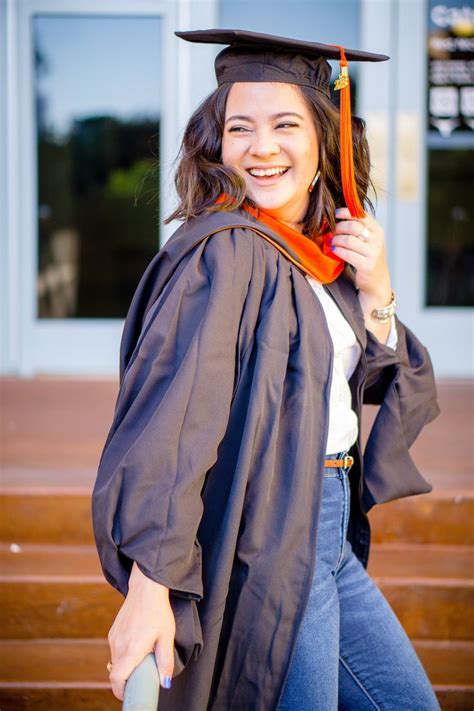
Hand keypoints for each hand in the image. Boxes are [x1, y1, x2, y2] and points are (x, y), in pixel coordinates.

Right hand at [107, 562, 175, 700]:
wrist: (146, 587)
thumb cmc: (158, 611)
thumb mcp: (167, 636)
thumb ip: (165, 661)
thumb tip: (164, 683)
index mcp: (131, 649)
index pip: (117, 678)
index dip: (121, 691)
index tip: (130, 694)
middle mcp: (119, 644)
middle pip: (116, 673)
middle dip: (127, 680)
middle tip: (141, 678)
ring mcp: (114, 637)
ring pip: (115, 662)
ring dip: (126, 666)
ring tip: (142, 659)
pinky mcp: (113, 631)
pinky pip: (115, 650)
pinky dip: (124, 655)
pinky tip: (137, 646)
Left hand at [330, 207, 390, 301]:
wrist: (377, 280)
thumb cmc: (368, 257)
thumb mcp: (368, 240)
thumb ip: (358, 228)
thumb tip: (338, 216)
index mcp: (377, 230)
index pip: (361, 215)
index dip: (346, 212)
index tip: (335, 213)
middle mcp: (377, 240)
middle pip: (353, 226)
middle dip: (339, 228)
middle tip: (332, 231)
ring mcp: (373, 253)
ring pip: (349, 240)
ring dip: (336, 240)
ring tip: (332, 242)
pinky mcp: (367, 265)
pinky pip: (347, 254)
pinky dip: (338, 251)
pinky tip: (334, 250)